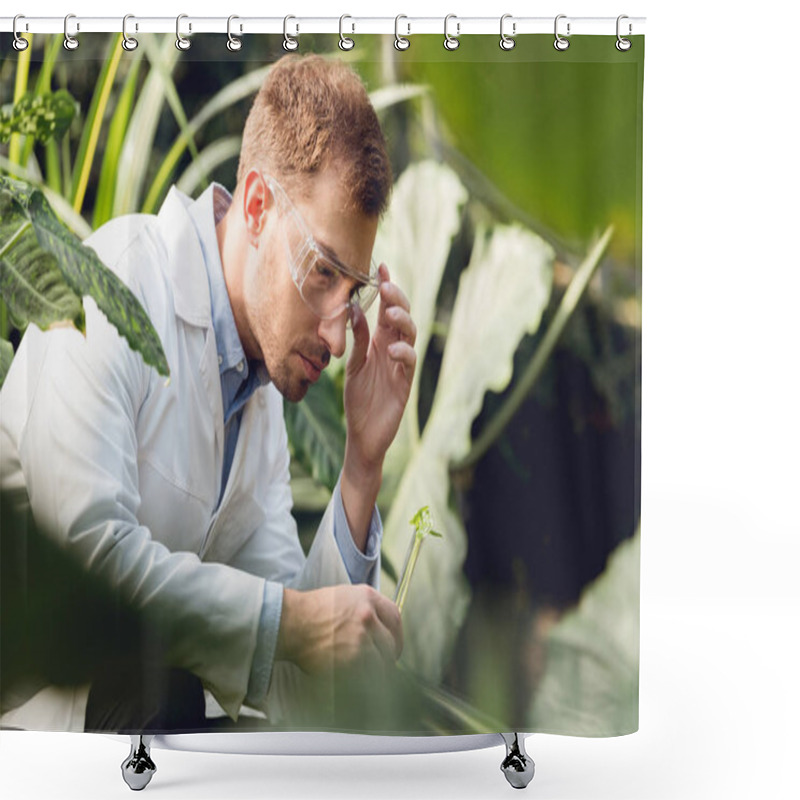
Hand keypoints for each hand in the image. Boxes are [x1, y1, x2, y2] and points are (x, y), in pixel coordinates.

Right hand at [276, 584, 403, 674]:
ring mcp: (361, 638)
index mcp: (368, 598)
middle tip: (380, 664)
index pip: (395, 618)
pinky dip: (365, 681)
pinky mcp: (353, 659)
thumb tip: (382, 629)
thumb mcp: (345, 597)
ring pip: (383, 662)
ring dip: (377, 671)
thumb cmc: (312, 612)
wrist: (291, 623)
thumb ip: (367, 609)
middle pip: (392, 643)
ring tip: (366, 674)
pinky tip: (356, 680)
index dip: (396, 635)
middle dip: (388, 657)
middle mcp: (368, 616)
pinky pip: (369, 675)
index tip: (392, 645)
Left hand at [343, 263, 416, 478]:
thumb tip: (355, 306)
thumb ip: (358, 338)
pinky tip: (394, 349)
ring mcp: (401, 367)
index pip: (387, 310)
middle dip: (397, 299)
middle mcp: (393, 351)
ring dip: (402, 322)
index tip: (382, 267)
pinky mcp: (405, 385)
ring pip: (410, 336)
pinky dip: (404, 353)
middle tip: (387, 286)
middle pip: (402, 318)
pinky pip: (409, 364)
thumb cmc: (359, 401)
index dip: (388, 288)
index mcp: (380, 343)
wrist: (363, 436)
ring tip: (389, 314)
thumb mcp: (354, 364)